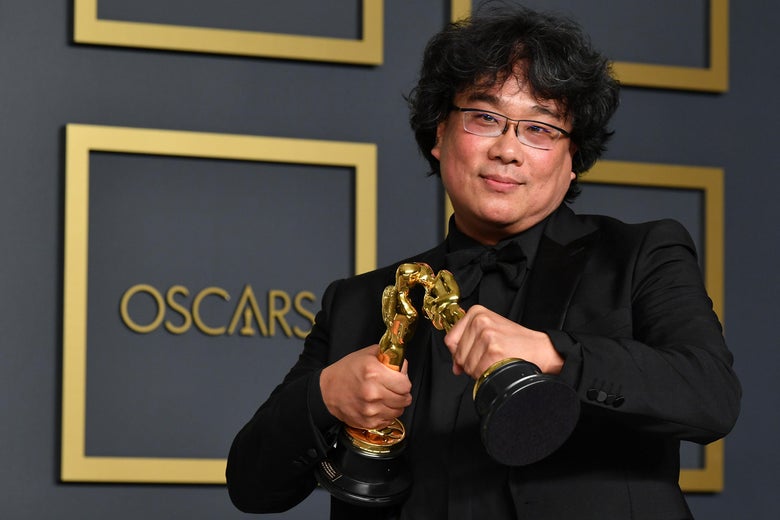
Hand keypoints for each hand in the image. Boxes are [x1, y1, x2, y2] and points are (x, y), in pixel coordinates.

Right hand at [320, 345, 411, 429]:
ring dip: (395, 404)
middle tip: (393, 388)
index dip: (404, 381)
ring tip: (384, 396)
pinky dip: (386, 414)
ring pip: (398, 411)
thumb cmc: (346, 371)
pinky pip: (388, 420)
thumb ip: (388, 357)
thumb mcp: (367, 354)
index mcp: (374, 373)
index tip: (399, 380)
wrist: (326, 390)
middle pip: (405, 399)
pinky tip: (377, 405)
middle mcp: (373, 393)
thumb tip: (403, 366)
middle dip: (401, 393)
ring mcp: (370, 410)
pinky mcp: (368, 422)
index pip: (405, 384)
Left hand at [444, 305, 563, 377]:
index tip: (469, 355)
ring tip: (495, 361)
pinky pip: (478, 372)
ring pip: (467, 365)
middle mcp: (480, 321)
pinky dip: (487, 375)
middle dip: (470, 364)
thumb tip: (455, 366)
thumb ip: (467, 344)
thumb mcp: (490, 332)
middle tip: (488, 359)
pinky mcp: (494, 350)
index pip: (450, 339)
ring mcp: (487, 335)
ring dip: (479, 370)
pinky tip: (498, 366)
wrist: (540, 348)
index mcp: (476, 312)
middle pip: (458, 354)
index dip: (457, 353)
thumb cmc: (515, 342)